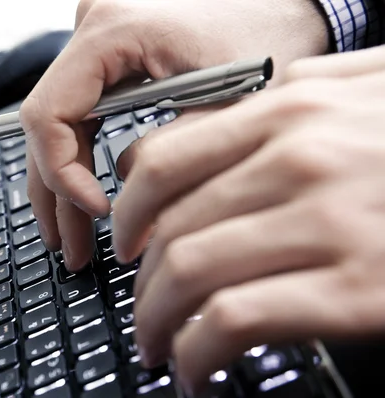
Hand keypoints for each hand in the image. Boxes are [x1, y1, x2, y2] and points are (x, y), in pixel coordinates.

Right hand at [19, 0, 329, 269]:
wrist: (282, 8)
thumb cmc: (267, 37)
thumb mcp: (228, 104)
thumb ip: (173, 156)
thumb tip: (126, 209)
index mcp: (112, 32)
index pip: (49, 115)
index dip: (63, 174)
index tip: (99, 213)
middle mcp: (93, 31)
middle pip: (48, 126)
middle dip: (59, 194)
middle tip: (73, 246)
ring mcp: (97, 45)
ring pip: (58, 127)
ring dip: (64, 185)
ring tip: (74, 236)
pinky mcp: (108, 60)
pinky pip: (78, 117)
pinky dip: (81, 161)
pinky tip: (86, 198)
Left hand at [111, 46, 384, 393]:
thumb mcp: (367, 87)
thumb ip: (301, 91)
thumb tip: (232, 112)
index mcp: (289, 111)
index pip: (160, 161)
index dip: (128, 214)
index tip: (129, 245)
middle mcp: (296, 162)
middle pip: (168, 229)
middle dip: (140, 284)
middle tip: (141, 311)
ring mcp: (326, 224)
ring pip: (188, 275)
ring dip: (157, 323)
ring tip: (159, 346)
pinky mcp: (356, 290)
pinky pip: (234, 321)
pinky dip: (198, 352)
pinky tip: (197, 368)